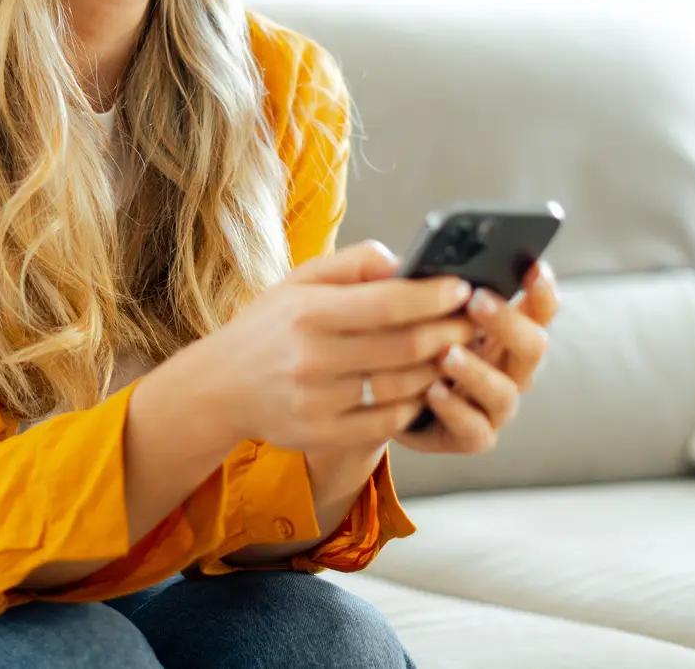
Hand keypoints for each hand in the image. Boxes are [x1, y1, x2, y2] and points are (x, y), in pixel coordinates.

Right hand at [206, 241, 478, 452]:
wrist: (221, 386)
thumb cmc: (270, 326)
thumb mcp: (299, 281)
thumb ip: (351, 264)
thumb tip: (403, 260)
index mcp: (307, 312)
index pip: (387, 303)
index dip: (433, 296)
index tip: (463, 287)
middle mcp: (311, 358)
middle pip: (403, 348)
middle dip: (449, 332)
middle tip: (473, 322)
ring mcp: (317, 401)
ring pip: (401, 387)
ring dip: (439, 369)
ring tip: (456, 353)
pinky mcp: (322, 434)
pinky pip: (386, 422)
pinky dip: (414, 403)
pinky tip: (424, 387)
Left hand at [393, 260, 559, 455]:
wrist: (387, 400)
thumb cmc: (412, 343)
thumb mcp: (425, 312)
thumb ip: (438, 291)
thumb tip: (432, 264)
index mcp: (508, 333)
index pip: (540, 310)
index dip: (543, 290)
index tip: (532, 267)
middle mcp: (511, 370)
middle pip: (533, 348)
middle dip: (508, 323)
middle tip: (477, 302)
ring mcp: (495, 406)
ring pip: (505, 393)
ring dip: (478, 372)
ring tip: (448, 355)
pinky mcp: (471, 436)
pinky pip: (474, 429)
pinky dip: (455, 410)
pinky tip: (433, 391)